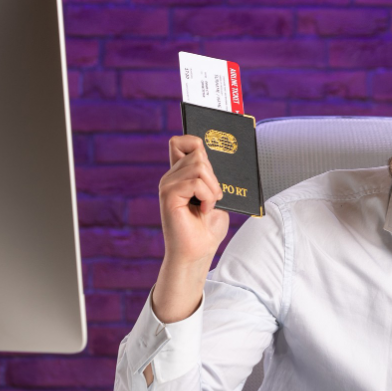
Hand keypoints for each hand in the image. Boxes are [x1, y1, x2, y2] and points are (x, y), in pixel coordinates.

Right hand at [153, 135, 229, 322]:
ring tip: (208, 205)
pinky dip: (207, 197)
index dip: (196, 138)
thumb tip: (223, 153)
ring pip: (199, 165)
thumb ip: (213, 176)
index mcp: (181, 174)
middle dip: (214, 175)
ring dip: (212, 188)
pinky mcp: (168, 195)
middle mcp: (171, 176)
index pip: (183, 141)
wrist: (197, 253)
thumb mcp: (216, 196)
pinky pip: (196, 182)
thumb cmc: (207, 228)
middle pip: (198, 152)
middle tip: (213, 197)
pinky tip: (203, 211)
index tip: (215, 138)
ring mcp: (167, 184)